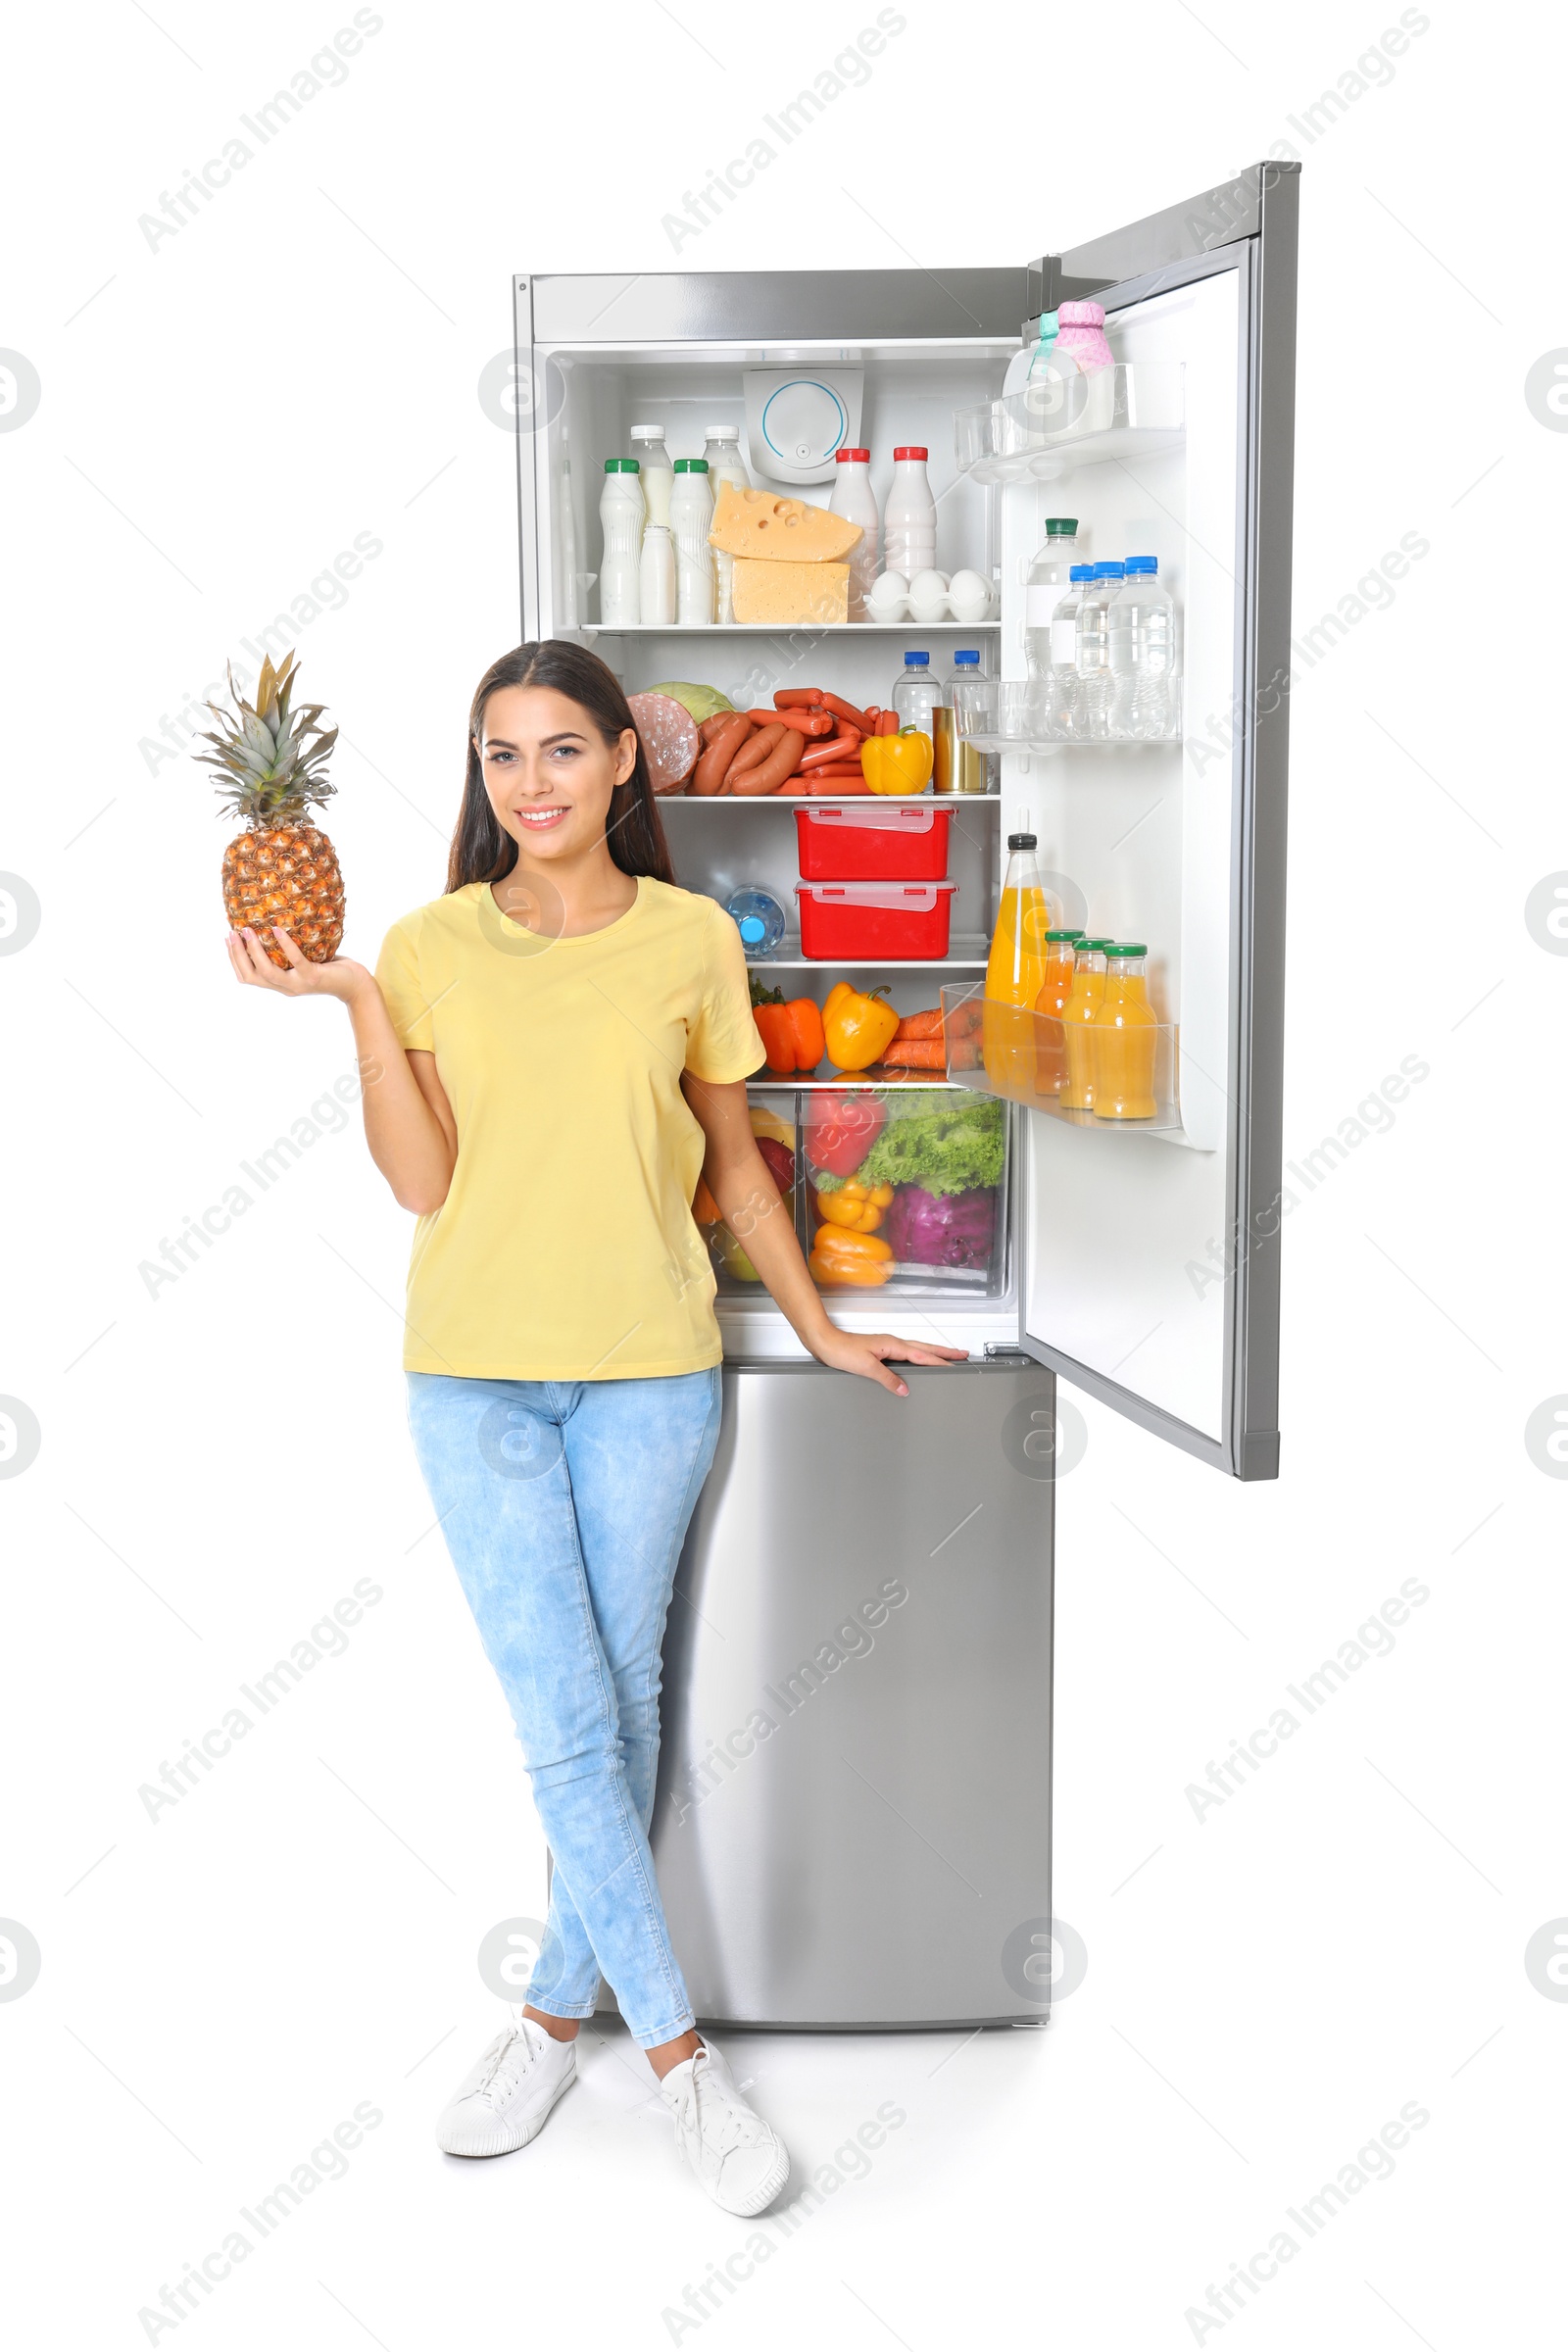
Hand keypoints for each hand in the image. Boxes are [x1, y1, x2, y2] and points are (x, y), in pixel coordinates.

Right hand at [227, 924, 371, 1004]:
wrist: (355, 985)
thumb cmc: (329, 967)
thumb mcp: (304, 959)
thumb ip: (287, 951)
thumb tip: (271, 923)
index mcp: (279, 984)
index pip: (247, 977)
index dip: (233, 959)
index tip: (227, 939)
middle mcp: (285, 988)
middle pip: (251, 976)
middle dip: (237, 955)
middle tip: (232, 933)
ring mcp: (298, 984)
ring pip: (267, 972)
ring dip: (254, 951)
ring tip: (248, 930)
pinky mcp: (313, 978)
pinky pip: (295, 961)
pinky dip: (285, 945)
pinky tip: (277, 930)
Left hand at [806, 1325, 969, 1396]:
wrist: (825, 1343)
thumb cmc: (842, 1351)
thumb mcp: (866, 1367)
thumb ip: (887, 1379)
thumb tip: (904, 1389)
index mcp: (892, 1345)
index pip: (922, 1355)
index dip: (941, 1360)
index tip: (956, 1362)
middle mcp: (892, 1343)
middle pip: (924, 1348)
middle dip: (944, 1351)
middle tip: (962, 1354)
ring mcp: (887, 1346)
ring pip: (917, 1349)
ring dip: (933, 1352)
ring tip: (947, 1357)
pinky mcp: (880, 1350)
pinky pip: (907, 1353)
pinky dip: (919, 1356)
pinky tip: (919, 1361)